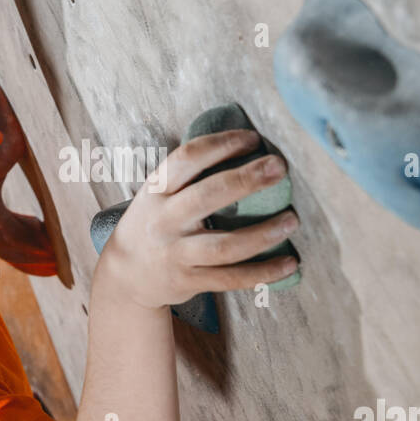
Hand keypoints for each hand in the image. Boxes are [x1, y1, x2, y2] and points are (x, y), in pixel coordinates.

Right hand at [97, 129, 301, 309]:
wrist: (127, 275)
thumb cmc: (155, 223)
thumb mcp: (157, 194)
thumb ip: (190, 175)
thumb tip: (247, 149)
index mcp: (157, 190)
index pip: (187, 158)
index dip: (221, 145)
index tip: (252, 139)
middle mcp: (164, 221)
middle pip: (208, 196)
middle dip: (247, 179)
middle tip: (279, 166)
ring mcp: (177, 254)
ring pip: (225, 246)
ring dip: (262, 233)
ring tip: (292, 220)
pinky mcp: (190, 281)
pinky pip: (232, 279)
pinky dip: (264, 272)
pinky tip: (290, 263)